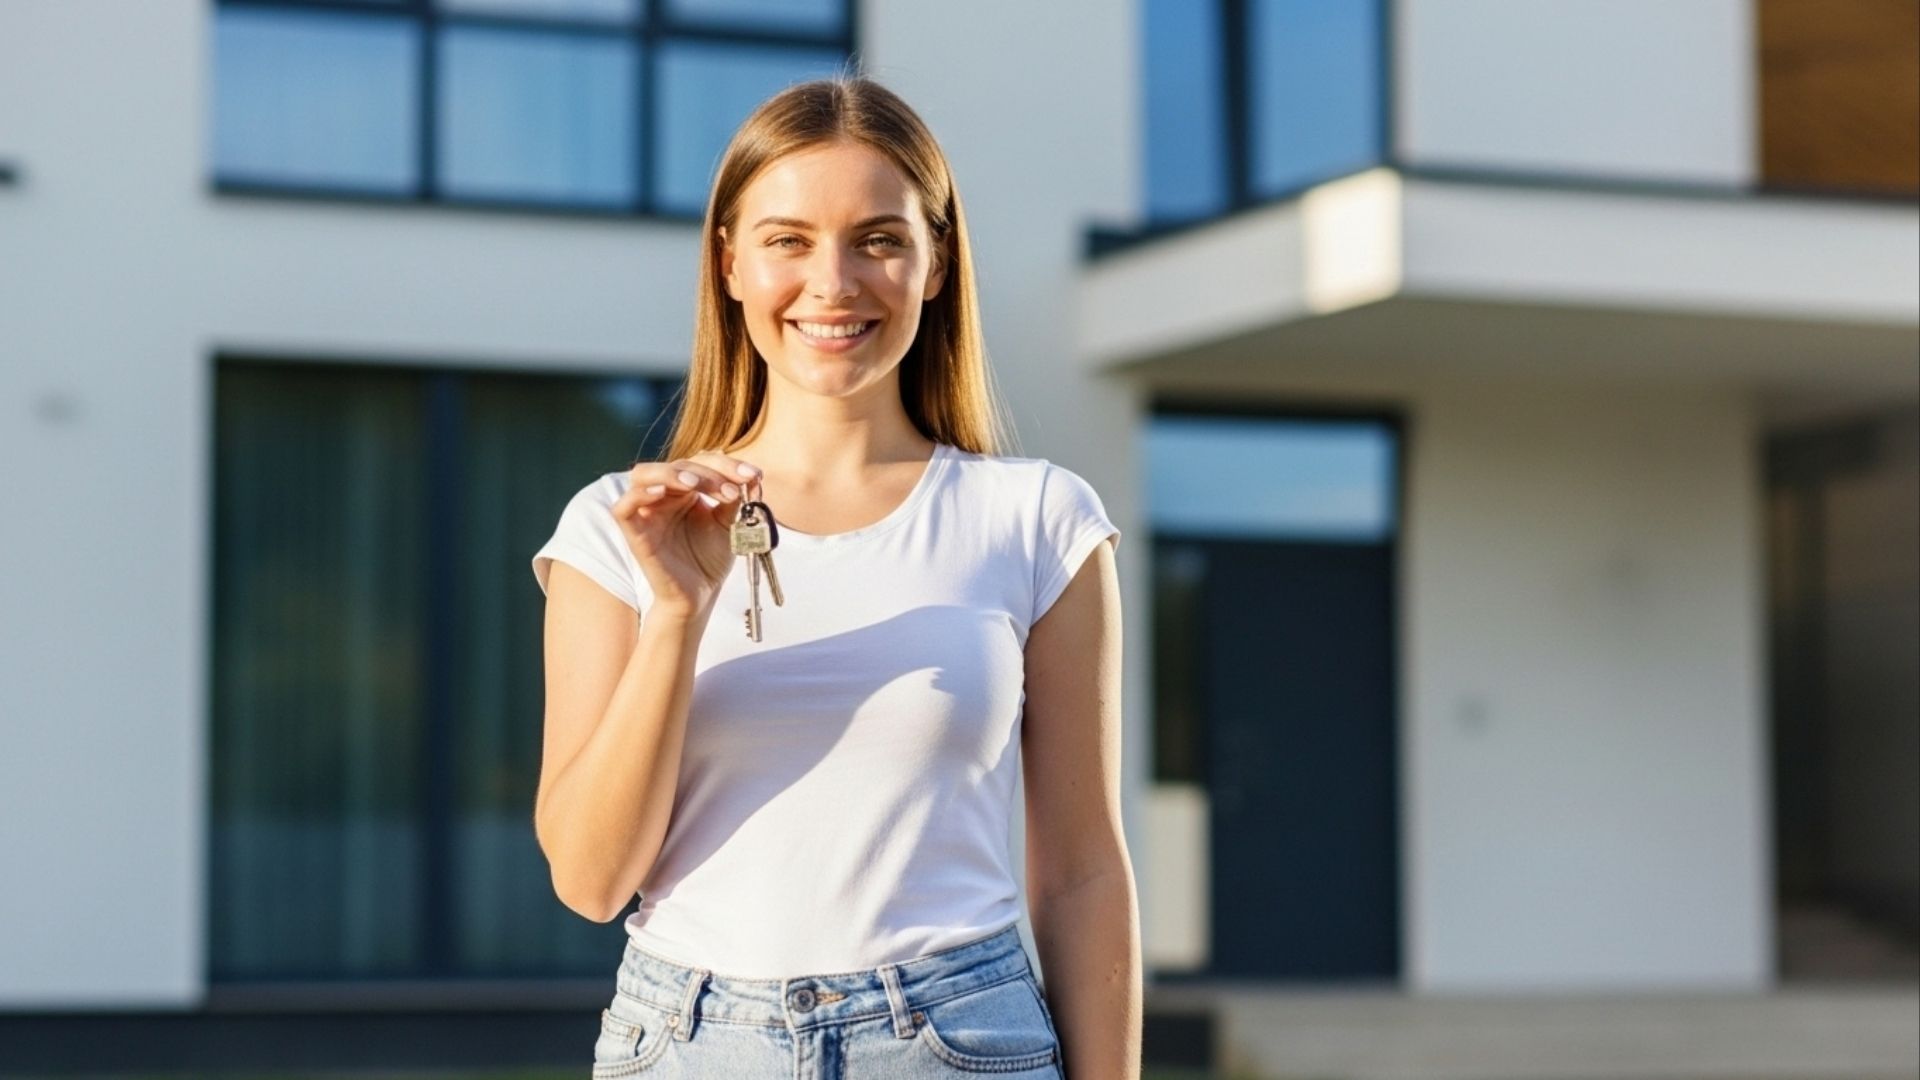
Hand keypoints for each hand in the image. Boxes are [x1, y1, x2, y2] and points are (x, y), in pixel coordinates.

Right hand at [608, 451, 762, 617]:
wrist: (700, 595)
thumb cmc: (710, 559)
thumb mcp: (729, 524)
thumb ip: (735, 499)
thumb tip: (752, 476)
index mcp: (684, 489)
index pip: (701, 462)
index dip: (727, 465)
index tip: (755, 476)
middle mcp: (664, 495)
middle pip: (676, 464)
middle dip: (706, 471)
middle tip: (731, 490)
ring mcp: (647, 512)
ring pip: (644, 475)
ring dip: (671, 474)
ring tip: (696, 485)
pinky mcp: (635, 533)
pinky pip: (623, 507)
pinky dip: (640, 495)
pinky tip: (662, 493)